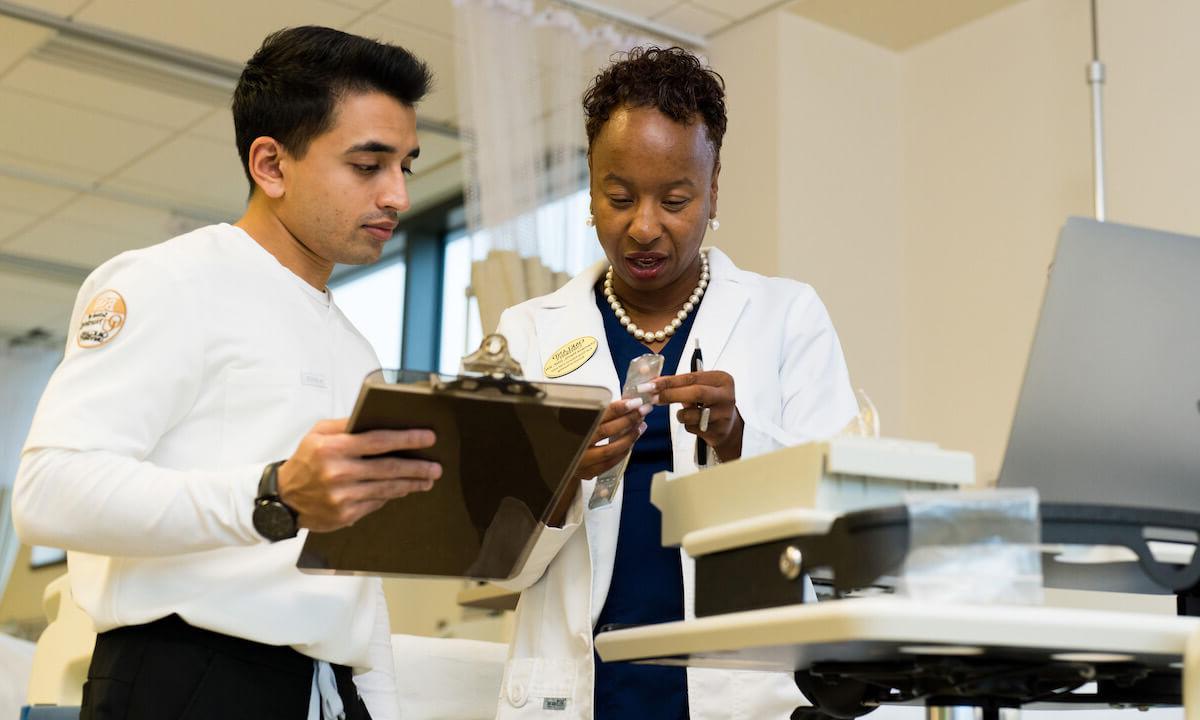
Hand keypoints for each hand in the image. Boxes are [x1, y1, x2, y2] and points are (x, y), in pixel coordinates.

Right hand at [277, 418, 441, 531]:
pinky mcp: (346, 514)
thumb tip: (376, 417)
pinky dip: (392, 496)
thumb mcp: (318, 434)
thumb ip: (346, 424)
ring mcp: (343, 496)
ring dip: (411, 484)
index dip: (407, 439)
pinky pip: (377, 503)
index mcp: (333, 448)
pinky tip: (404, 490)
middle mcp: (339, 472)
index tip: (428, 438)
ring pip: (387, 488)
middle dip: (417, 467)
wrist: (284, 498)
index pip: (378, 441)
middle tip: (436, 467)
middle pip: (389, 468)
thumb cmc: (305, 461)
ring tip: (427, 479)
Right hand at [572, 397, 650, 481]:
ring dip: (629, 437)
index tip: (634, 402)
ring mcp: (580, 461)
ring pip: (610, 450)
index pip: (598, 414)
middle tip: (642, 411)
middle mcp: (575, 444)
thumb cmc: (566, 432)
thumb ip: (595, 412)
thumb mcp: (574, 418)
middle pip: (606, 431)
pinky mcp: (586, 472)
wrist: (551, 458)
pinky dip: (622, 453)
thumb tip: (623, 403)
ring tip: (641, 426)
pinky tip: (631, 443)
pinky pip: (608, 464)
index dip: (618, 408)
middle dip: (628, 420)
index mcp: (570, 426)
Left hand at [647, 371, 743, 460]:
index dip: (669, 381)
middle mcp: (726, 395)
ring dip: (680, 414)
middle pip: (696, 392)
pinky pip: (692, 427)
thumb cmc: (711, 402)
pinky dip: (687, 424)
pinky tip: (695, 422)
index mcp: (722, 379)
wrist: (728, 426)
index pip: (691, 377)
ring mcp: (724, 415)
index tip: (652, 384)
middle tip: (654, 398)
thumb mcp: (702, 387)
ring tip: (683, 413)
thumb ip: (682, 384)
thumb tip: (654, 384)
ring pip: (691, 414)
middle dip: (671, 395)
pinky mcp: (718, 431)